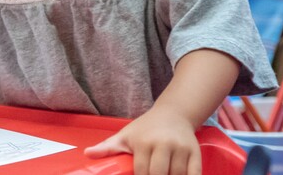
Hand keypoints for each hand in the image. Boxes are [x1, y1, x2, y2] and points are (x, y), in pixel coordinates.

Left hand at [84, 106, 201, 174]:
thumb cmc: (145, 128)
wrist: (174, 113)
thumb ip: (107, 147)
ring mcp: (181, 149)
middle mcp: (164, 144)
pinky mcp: (195, 153)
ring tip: (163, 174)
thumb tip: (87, 153)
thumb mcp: (125, 135)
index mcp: (144, 142)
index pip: (141, 171)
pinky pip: (194, 174)